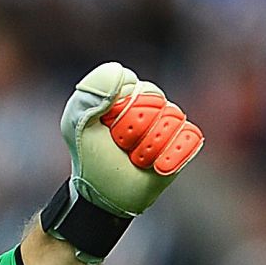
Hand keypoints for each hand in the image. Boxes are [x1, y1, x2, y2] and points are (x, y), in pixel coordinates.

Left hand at [60, 61, 203, 217]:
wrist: (106, 192)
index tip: (106, 128)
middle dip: (132, 133)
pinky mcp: (186, 141)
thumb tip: (122, 72)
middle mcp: (151, 101)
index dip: (119, 113)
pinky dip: (170, 157)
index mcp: (126, 91)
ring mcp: (170, 121)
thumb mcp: (76, 123)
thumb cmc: (91, 156)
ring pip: (170, 122)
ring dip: (147, 149)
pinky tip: (155, 166)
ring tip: (135, 157)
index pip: (134, 87)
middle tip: (120, 146)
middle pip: (154, 104)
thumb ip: (90, 92)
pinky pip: (189, 137)